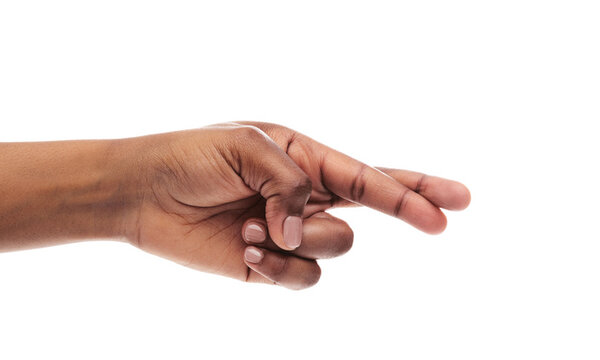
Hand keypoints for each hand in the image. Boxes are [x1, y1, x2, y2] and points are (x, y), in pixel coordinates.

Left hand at [120, 122, 469, 288]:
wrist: (143, 194)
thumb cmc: (190, 158)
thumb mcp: (246, 149)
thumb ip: (289, 184)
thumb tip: (302, 229)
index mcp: (303, 158)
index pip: (368, 173)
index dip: (413, 189)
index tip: (455, 202)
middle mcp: (304, 195)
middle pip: (374, 207)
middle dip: (412, 208)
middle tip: (444, 219)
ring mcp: (289, 232)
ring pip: (335, 247)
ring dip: (298, 238)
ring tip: (252, 225)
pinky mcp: (269, 266)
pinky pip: (302, 277)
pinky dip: (279, 265)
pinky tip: (247, 248)